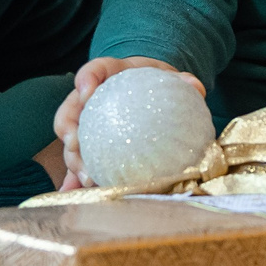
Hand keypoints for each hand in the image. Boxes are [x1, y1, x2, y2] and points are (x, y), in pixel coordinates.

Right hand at [53, 56, 200, 187]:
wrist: (148, 91)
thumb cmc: (155, 83)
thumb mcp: (167, 78)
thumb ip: (181, 81)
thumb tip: (196, 87)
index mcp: (106, 76)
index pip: (92, 72)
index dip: (85, 80)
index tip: (87, 92)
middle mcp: (87, 101)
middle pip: (69, 113)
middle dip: (70, 132)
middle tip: (77, 147)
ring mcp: (84, 125)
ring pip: (70, 142)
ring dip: (73, 162)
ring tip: (86, 178)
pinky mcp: (88, 147)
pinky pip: (78, 164)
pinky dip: (74, 180)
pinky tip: (75, 194)